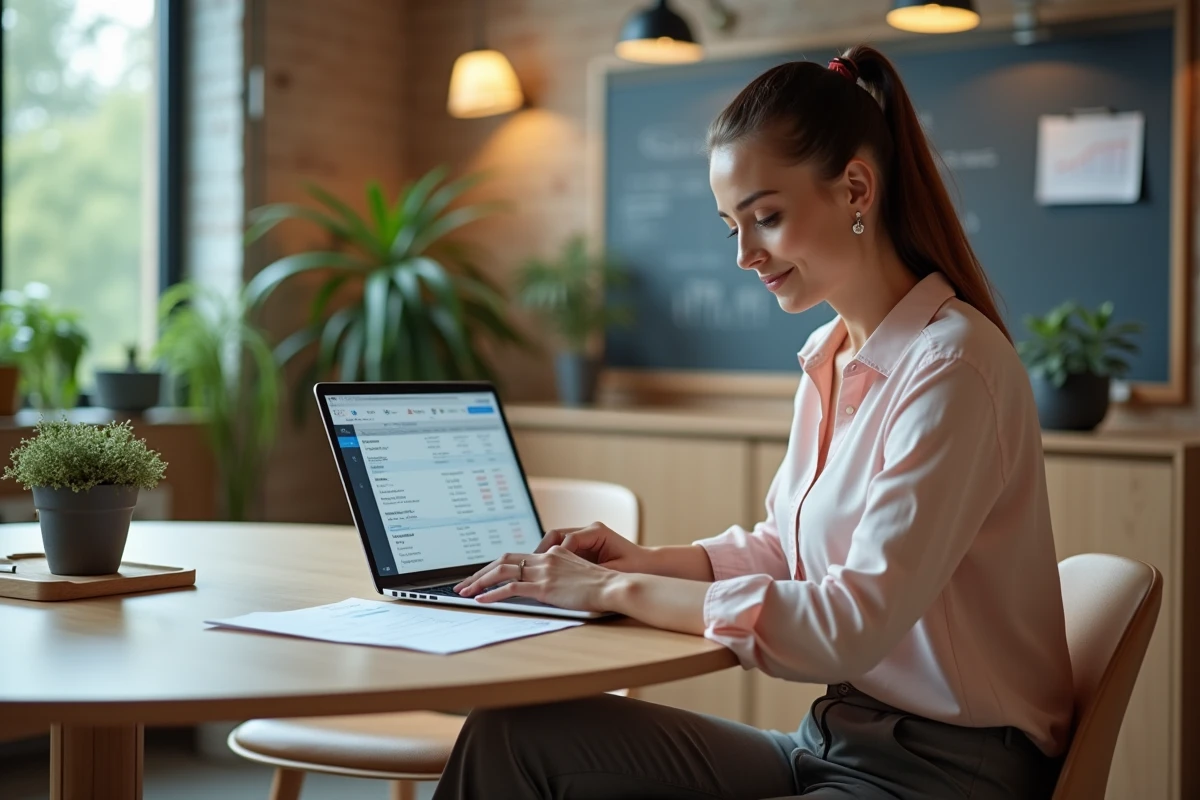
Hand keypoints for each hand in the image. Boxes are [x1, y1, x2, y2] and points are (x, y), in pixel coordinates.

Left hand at [453, 547, 617, 611]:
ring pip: (502, 572)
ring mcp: (544, 572)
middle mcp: (546, 559)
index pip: (517, 556)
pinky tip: (481, 600)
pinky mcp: (545, 587)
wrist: (614, 586)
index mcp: (553, 554)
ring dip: (479, 582)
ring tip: (464, 592)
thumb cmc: (603, 586)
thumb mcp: (579, 575)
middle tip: (463, 583)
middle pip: (504, 560)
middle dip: (480, 572)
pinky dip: (492, 594)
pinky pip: (511, 588)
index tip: (483, 575)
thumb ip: (562, 575)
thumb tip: (550, 585)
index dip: (496, 566)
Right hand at [535, 522, 650, 572]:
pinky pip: (562, 547)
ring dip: (545, 554)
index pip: (568, 539)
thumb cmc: (634, 568)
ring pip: (556, 540)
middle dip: (543, 550)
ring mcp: (585, 535)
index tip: (549, 570)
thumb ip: (592, 572)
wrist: (648, 565)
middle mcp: (589, 529)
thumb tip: (570, 576)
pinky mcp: (584, 544)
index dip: (557, 555)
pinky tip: (547, 571)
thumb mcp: (613, 572)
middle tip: (530, 566)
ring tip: (534, 569)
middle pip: (556, 534)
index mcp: (597, 532)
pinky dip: (552, 558)